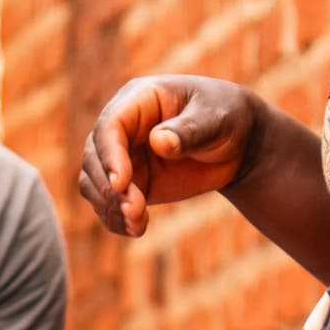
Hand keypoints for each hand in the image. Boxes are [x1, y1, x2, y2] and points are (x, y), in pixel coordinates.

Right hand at [78, 75, 259, 236]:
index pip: (111, 126)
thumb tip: (159, 142)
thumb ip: (189, 130)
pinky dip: (116, 219)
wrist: (236, 142)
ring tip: (137, 224)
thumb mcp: (215, 118)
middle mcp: (122, 128)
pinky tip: (135, 229)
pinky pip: (108, 203)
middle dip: (110, 188)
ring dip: (110, 207)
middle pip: (94, 157)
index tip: (121, 183)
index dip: (110, 155)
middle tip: (135, 210)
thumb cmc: (225, 117)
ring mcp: (122, 156)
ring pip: (94, 183)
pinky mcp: (129, 183)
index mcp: (139, 100)